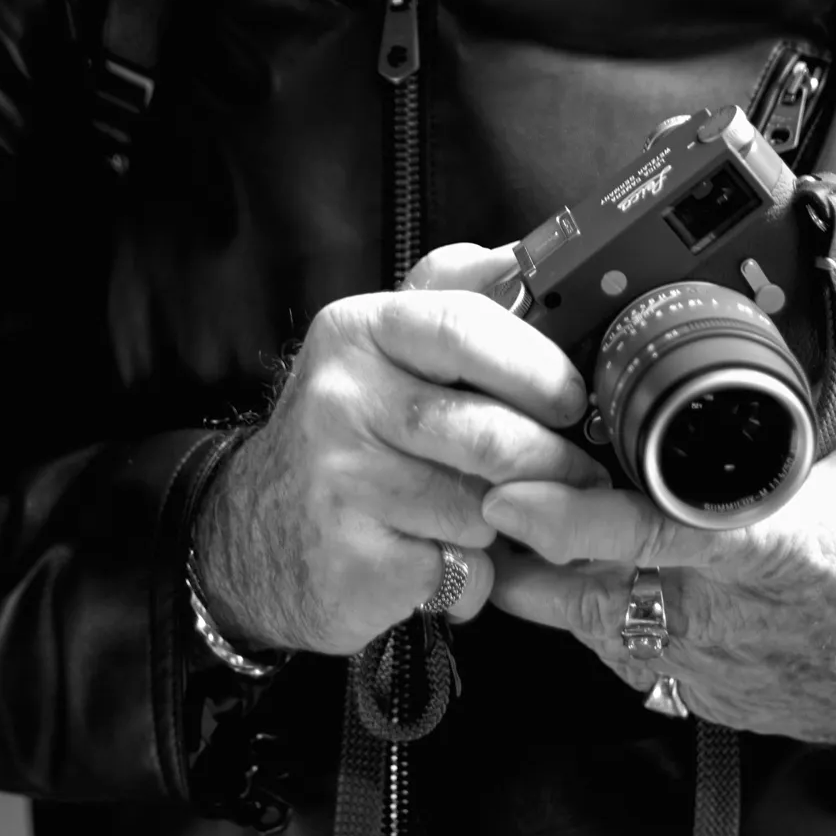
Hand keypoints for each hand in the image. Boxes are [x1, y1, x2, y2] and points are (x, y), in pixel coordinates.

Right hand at [191, 243, 603, 657]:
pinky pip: (458, 571)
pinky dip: (476, 576)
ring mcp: (340, 483)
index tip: (574, 399)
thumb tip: (530, 259)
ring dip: (511, 523)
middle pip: (485, 433)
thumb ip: (458, 298)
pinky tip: (452, 562)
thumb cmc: (350, 433)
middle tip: (580, 475)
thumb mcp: (386, 348)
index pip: (464, 327)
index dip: (537, 366)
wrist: (255, 537)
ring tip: (504, 517)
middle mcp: (339, 400)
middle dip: (550, 462)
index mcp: (357, 332)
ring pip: (480, 507)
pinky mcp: (352, 560)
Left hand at [482, 242, 835, 746]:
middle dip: (531, 544)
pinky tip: (557, 577)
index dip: (580, 521)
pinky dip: (587, 620)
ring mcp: (719, 661)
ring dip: (545, 582)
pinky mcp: (713, 695)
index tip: (514, 492)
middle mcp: (737, 611)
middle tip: (476, 487)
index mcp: (779, 541)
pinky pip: (624, 661)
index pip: (663, 533)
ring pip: (593, 628)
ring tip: (496, 526)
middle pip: (599, 585)